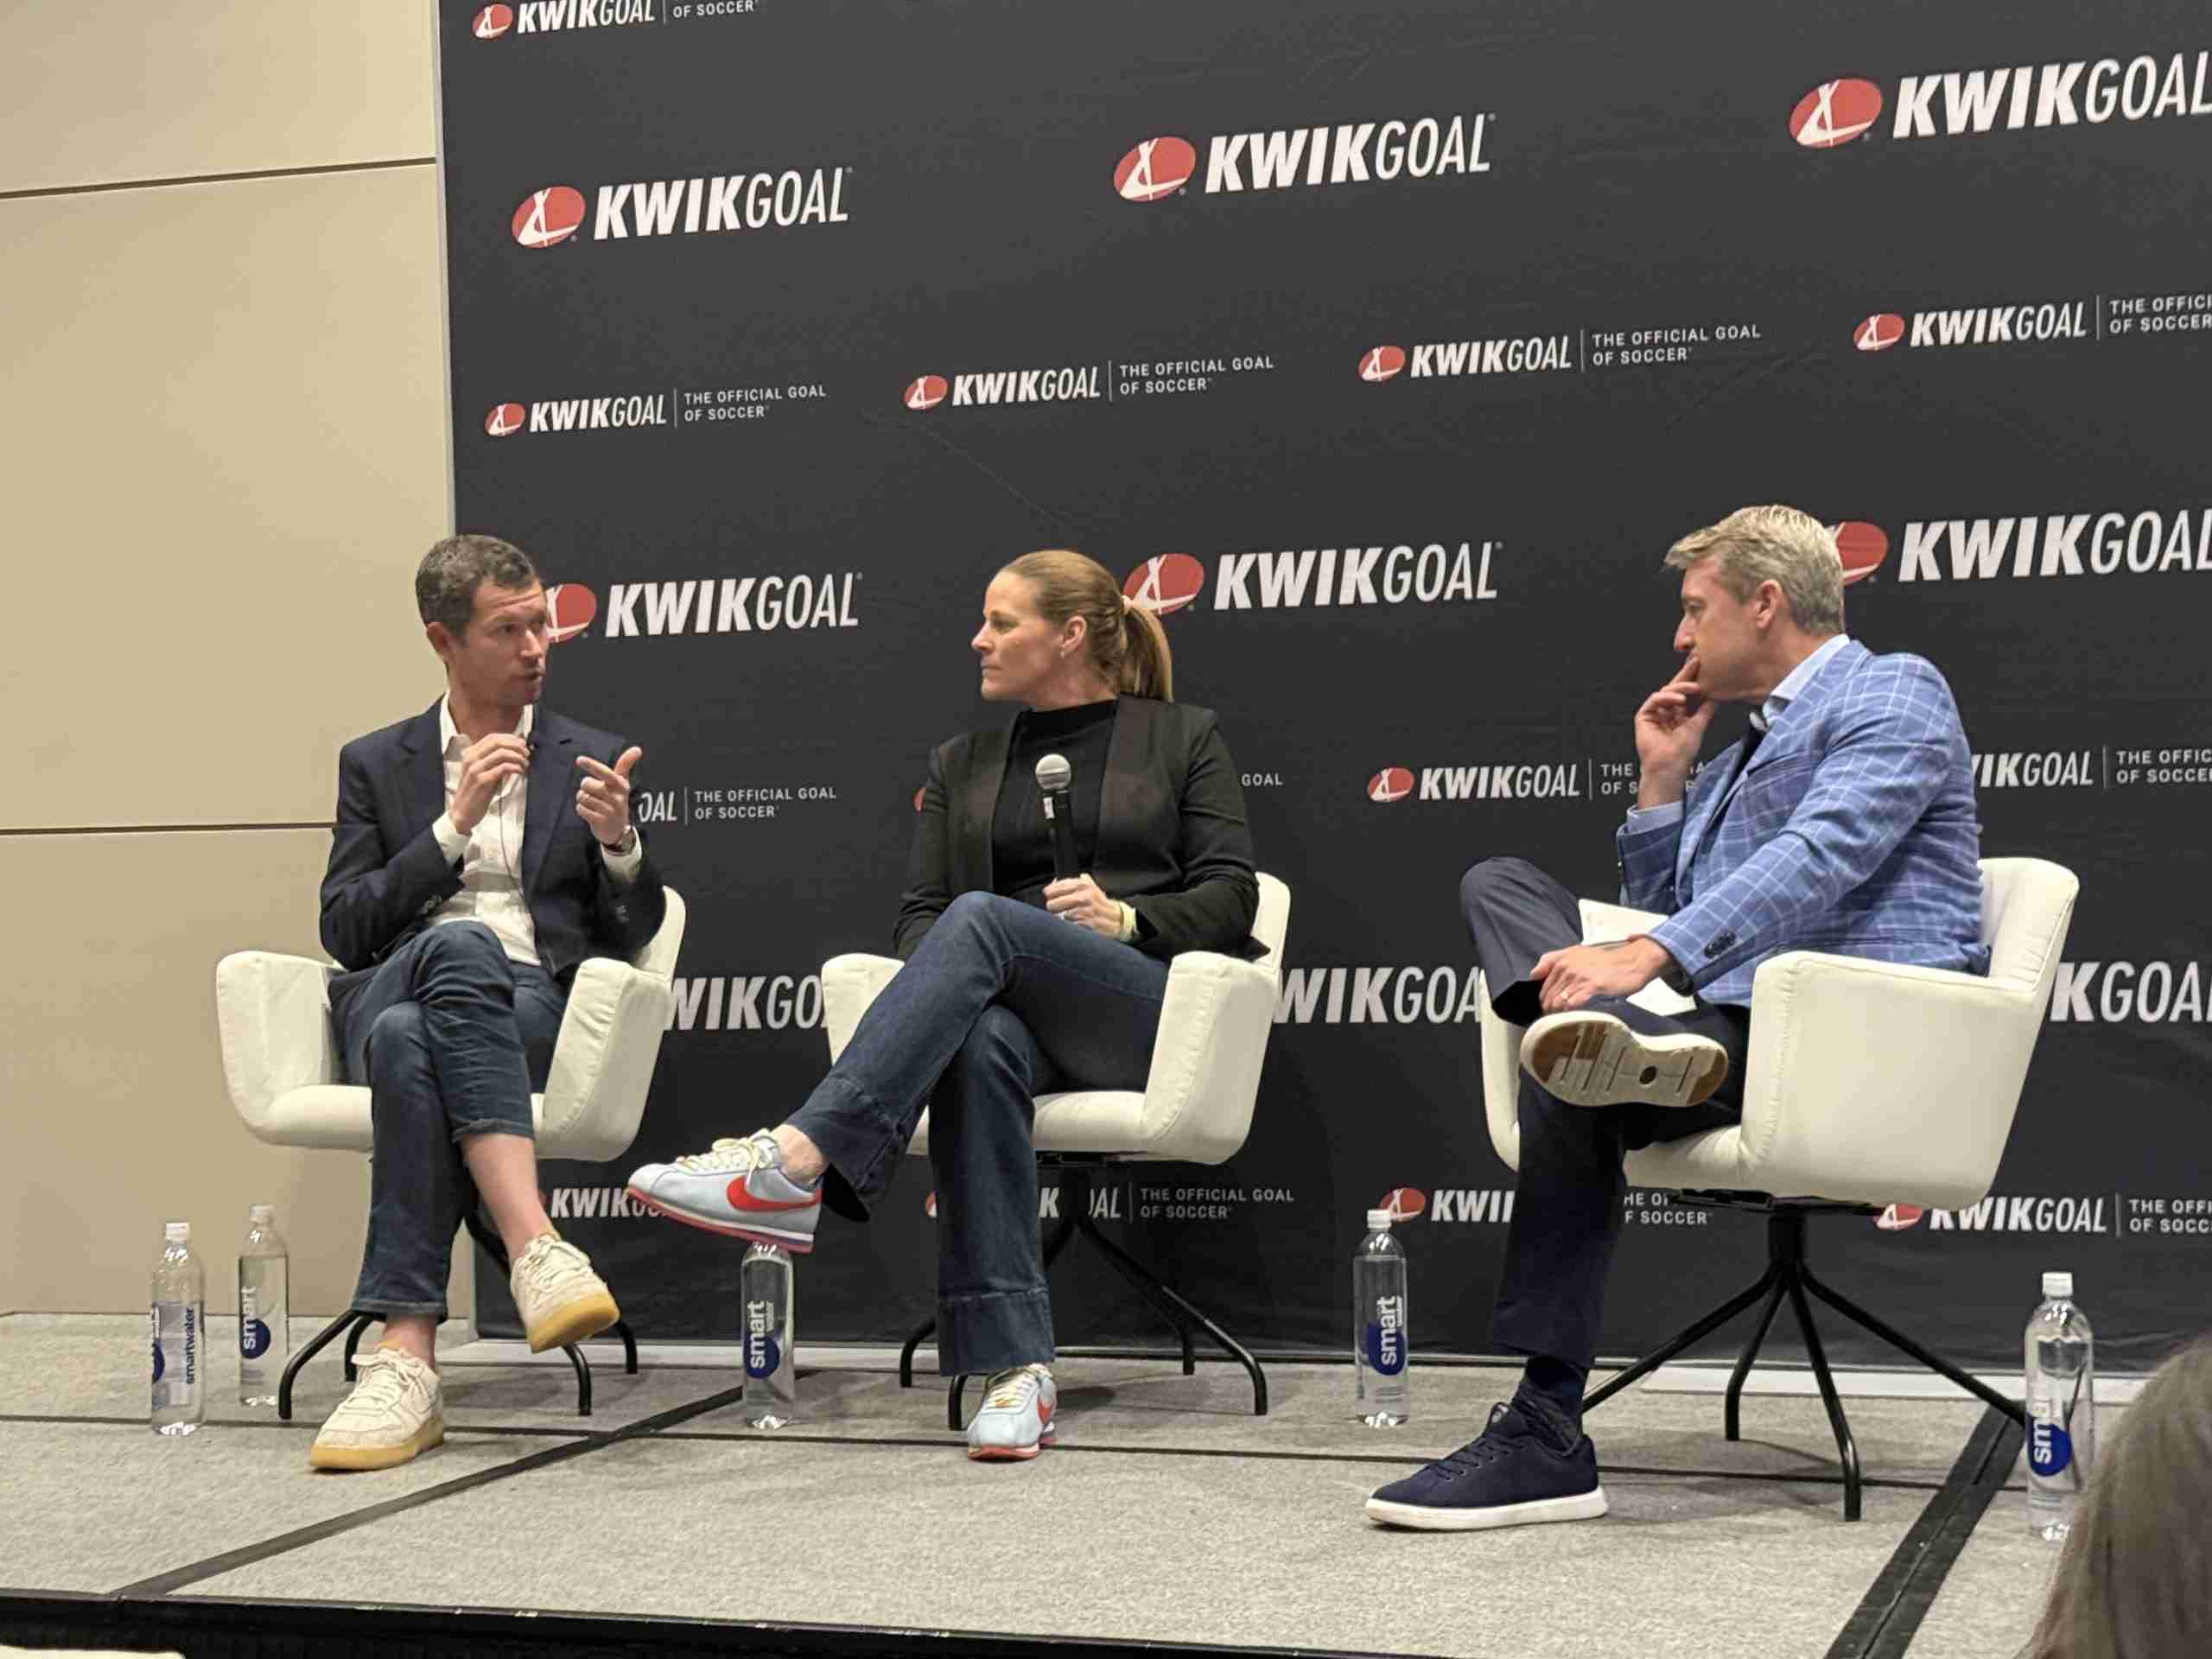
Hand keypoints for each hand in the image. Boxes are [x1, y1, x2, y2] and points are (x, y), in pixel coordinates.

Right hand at [449, 734, 531, 833]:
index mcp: (470, 754)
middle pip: (497, 742)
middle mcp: (471, 758)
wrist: (462, 812)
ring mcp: (476, 769)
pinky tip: (520, 772)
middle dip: (516, 746)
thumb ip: (494, 761)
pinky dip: (516, 768)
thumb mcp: (482, 772)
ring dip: (518, 757)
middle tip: (527, 753)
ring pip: (502, 753)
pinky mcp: (482, 780)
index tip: (522, 744)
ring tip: (525, 764)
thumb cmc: (475, 793)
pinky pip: (504, 768)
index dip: (510, 738)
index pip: (492, 737)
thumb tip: (514, 750)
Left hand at [575, 746, 642, 846]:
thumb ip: (625, 765)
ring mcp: (610, 811)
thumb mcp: (621, 783)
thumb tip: (637, 749)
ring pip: (582, 796)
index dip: (592, 765)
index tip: (579, 759)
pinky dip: (582, 810)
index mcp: (621, 785)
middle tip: (594, 793)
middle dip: (585, 787)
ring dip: (583, 799)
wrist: (617, 829)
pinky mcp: (601, 821)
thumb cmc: (616, 800)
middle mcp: (617, 797)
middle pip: (586, 783)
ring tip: (593, 804)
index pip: (605, 773)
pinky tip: (590, 813)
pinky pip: (581, 809)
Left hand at [1044, 874, 1121, 937]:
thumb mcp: (1089, 887)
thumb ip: (1071, 883)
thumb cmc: (1099, 903)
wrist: (1117, 919)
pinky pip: (1067, 926)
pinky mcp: (1086, 924)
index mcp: (1082, 884)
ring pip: (1058, 917)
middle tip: (1060, 910)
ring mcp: (1085, 911)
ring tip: (1072, 918)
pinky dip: (1069, 927)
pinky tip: (1076, 924)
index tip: (1052, 898)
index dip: (1050, 896)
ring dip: (1062, 920)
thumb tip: (1053, 882)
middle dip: (1054, 909)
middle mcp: (1083, 896)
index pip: (1052, 890)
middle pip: (1051, 904)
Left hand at [1530, 938, 1671, 1012]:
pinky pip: (1571, 1004)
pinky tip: (1573, 1017)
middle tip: (1556, 1020)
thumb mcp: (1576, 953)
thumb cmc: (1607, 961)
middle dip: (1550, 1011)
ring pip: (1557, 1002)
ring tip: (1563, 1022)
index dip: (1545, 1001)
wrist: (1631, 962)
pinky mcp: (1591, 986)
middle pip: (1548, 996)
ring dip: (1558, 1015)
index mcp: (1562, 959)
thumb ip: (1552, 960)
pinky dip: (1569, 1013)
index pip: (1543, 986)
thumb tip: (1534, 974)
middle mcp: (1567, 967)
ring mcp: (1578, 977)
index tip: (1549, 1010)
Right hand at [1633, 654, 1715, 804]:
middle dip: (1686, 674)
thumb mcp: (1699, 725)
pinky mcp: (1643, 716)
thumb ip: (1706, 709)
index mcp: (1677, 713)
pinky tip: (1680, 700)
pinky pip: (1654, 700)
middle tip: (1696, 660)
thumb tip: (1719, 695)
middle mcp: (1665, 711)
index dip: (1693, 679)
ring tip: (1695, 688)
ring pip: (1665, 692)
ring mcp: (1654, 713)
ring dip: (1680, 688)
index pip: (1685, 693)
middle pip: (1675, 688)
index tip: (1704, 666)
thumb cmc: (1683, 751)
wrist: (1670, 765)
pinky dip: (1667, 697)